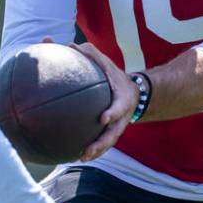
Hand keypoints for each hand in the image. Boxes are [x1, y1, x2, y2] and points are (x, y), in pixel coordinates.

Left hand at [72, 42, 139, 160]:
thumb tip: (68, 44)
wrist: (134, 93)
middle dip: (102, 143)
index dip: (113, 113)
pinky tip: (77, 155)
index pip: (119, 107)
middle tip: (88, 150)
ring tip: (81, 157)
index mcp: (122, 99)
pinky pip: (102, 143)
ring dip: (96, 151)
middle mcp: (121, 116)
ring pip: (108, 142)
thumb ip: (90, 54)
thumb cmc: (113, 76)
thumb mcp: (106, 63)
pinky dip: (92, 150)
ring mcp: (117, 126)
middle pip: (114, 133)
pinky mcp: (112, 132)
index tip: (103, 118)